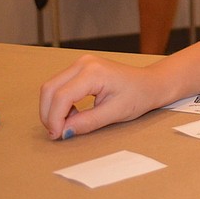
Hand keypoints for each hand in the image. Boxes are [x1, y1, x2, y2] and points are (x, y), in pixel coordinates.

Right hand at [39, 54, 162, 139]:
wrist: (150, 83)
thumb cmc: (139, 95)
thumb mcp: (115, 113)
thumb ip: (87, 122)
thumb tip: (63, 131)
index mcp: (94, 72)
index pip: (61, 96)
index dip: (54, 119)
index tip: (57, 135)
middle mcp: (83, 63)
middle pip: (49, 89)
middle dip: (49, 114)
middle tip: (59, 132)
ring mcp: (80, 64)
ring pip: (50, 87)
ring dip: (53, 108)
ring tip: (70, 122)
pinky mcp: (80, 68)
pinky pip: (59, 85)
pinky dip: (59, 102)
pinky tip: (73, 113)